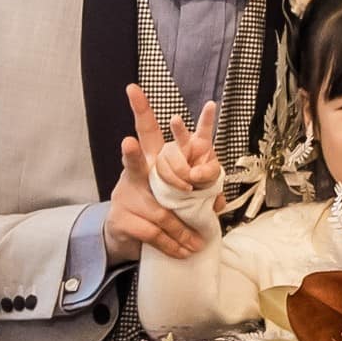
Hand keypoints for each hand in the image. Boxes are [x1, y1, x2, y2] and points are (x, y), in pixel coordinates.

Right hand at [111, 86, 221, 258]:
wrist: (126, 238)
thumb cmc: (157, 210)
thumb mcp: (180, 198)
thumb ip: (200, 193)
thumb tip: (220, 199)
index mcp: (150, 162)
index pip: (145, 131)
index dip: (140, 109)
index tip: (133, 88)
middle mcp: (133, 175)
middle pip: (133, 161)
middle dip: (131, 154)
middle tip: (127, 143)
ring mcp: (124, 197)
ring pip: (159, 211)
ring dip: (182, 230)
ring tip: (198, 242)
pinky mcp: (121, 220)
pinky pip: (152, 233)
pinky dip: (173, 245)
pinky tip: (183, 252)